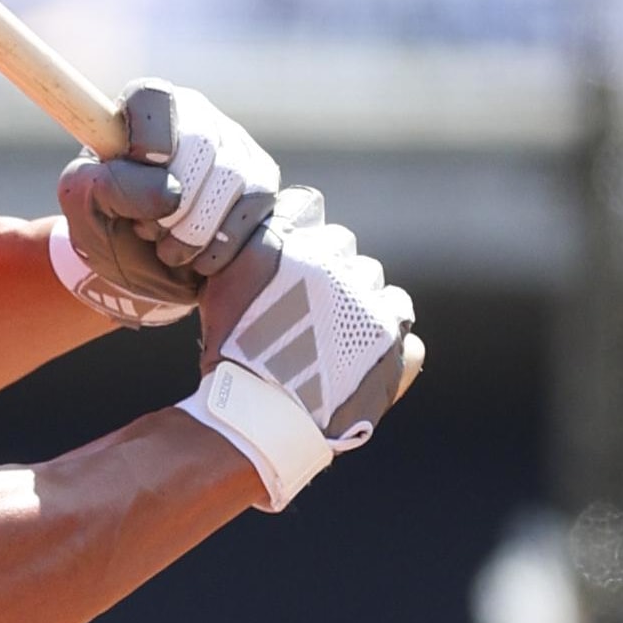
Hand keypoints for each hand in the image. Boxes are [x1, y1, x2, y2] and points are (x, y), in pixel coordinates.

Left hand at [50, 80, 280, 325]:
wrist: (145, 272)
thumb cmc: (108, 227)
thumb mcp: (82, 208)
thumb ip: (102, 187)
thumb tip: (168, 191)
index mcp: (144, 111)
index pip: (152, 96)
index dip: (148, 136)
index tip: (141, 171)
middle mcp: (196, 118)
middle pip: (201, 141)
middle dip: (171, 199)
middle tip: (147, 230)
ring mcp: (235, 148)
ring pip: (232, 176)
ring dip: (193, 228)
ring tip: (168, 249)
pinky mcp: (263, 183)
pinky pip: (256, 207)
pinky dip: (222, 244)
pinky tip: (198, 258)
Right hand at [179, 187, 422, 509]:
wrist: (259, 415)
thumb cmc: (229, 354)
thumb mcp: (217, 288)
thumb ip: (242, 250)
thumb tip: (259, 232)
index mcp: (294, 246)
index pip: (307, 207)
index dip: (297, 231)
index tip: (288, 257)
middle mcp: (338, 266)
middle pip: (342, 246)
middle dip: (329, 270)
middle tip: (306, 306)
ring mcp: (372, 305)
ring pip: (377, 287)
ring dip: (361, 304)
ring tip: (334, 340)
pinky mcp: (396, 346)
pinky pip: (405, 330)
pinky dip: (389, 342)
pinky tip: (361, 361)